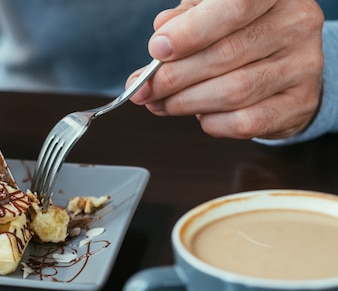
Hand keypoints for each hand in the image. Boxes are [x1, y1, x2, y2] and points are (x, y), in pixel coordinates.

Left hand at [128, 0, 324, 139]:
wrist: (286, 67)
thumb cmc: (239, 35)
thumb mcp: (210, 15)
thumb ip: (183, 22)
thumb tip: (159, 43)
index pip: (235, 6)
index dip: (192, 31)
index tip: (157, 49)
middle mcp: (296, 24)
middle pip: (226, 54)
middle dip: (174, 76)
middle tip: (145, 89)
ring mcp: (303, 66)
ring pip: (233, 91)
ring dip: (185, 103)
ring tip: (160, 104)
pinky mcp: (299, 104)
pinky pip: (245, 122)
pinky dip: (212, 123)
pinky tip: (199, 116)